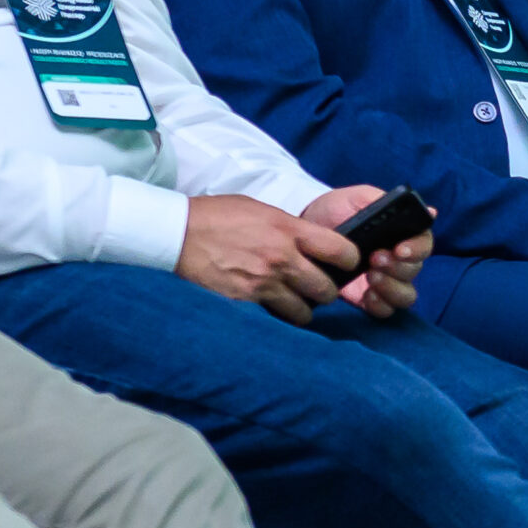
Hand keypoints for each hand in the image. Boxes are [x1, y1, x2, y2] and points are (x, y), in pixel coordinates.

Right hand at [180, 194, 353, 324]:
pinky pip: (276, 317)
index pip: (341, 251)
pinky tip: (272, 307)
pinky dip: (278, 315)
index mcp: (289, 230)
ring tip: (294, 301)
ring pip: (304, 311)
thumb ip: (289, 228)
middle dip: (326, 291)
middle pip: (327, 289)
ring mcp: (264, 282)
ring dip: (303, 308)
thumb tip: (310, 243)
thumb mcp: (261, 211)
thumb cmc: (217, 216)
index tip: (347, 264)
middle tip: (318, 288)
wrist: (177, 232)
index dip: (350, 261)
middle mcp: (282, 258)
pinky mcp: (246, 301)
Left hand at [302, 185, 433, 317]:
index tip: (400, 249)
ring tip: (371, 277)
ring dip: (392, 288)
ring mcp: (386, 281)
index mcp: (402, 234)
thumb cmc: (336, 209)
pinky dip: (381, 305)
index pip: (424, 244)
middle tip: (375, 259)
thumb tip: (430, 211)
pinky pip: (386, 310)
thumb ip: (387, 202)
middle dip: (398, 267)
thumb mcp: (359, 198)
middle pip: (415, 270)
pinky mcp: (368, 298)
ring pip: (406, 295)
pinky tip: (367, 296)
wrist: (308, 227)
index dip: (417, 249)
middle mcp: (399, 260)